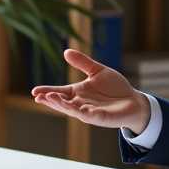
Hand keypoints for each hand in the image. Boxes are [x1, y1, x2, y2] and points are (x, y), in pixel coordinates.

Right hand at [30, 49, 151, 133]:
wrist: (134, 100)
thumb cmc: (115, 88)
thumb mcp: (98, 71)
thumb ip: (83, 63)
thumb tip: (66, 51)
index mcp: (78, 93)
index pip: (59, 92)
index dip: (47, 91)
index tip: (34, 91)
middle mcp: (80, 103)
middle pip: (61, 102)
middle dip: (50, 100)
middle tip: (38, 96)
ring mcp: (89, 111)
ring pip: (71, 110)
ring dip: (60, 105)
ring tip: (49, 98)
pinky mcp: (100, 117)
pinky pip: (87, 115)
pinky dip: (79, 111)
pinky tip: (71, 107)